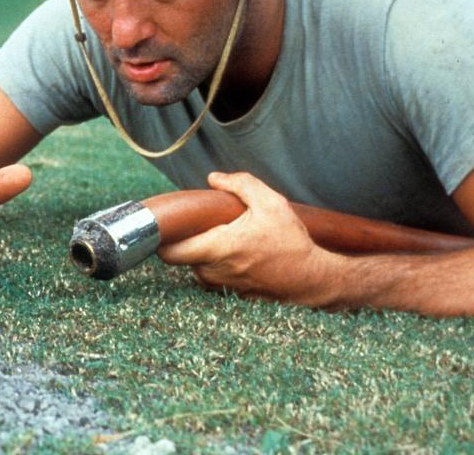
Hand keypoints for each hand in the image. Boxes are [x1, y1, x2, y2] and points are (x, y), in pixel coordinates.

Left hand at [156, 172, 334, 303]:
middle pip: (181, 257)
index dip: (160, 239)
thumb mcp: (271, 203)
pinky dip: (216, 265)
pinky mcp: (232, 295)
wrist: (313, 279)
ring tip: (222, 237)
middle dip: (184, 241)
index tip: (167, 225)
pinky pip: (214, 277)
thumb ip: (241, 184)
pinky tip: (235, 253)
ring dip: (201, 254)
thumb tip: (214, 178)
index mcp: (218, 248)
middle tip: (197, 225)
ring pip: (196, 267)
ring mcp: (223, 287)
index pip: (169, 252)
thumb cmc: (292, 242)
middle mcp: (215, 271)